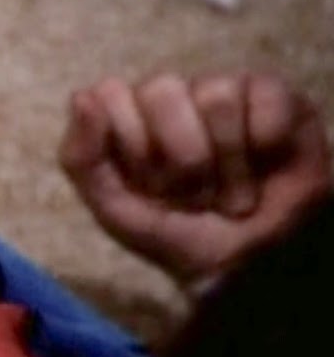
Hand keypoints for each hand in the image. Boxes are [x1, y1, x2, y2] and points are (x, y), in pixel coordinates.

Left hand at [58, 72, 330, 296]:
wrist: (247, 267)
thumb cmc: (176, 234)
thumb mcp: (114, 210)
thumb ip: (82, 158)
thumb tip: (82, 96)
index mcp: (125, 115)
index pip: (111, 95)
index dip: (130, 147)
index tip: (147, 187)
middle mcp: (171, 96)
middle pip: (161, 89)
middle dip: (178, 161)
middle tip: (192, 197)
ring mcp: (223, 91)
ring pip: (215, 95)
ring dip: (225, 163)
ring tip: (231, 193)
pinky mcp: (275, 96)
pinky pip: (264, 96)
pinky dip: (265, 143)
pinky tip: (266, 163)